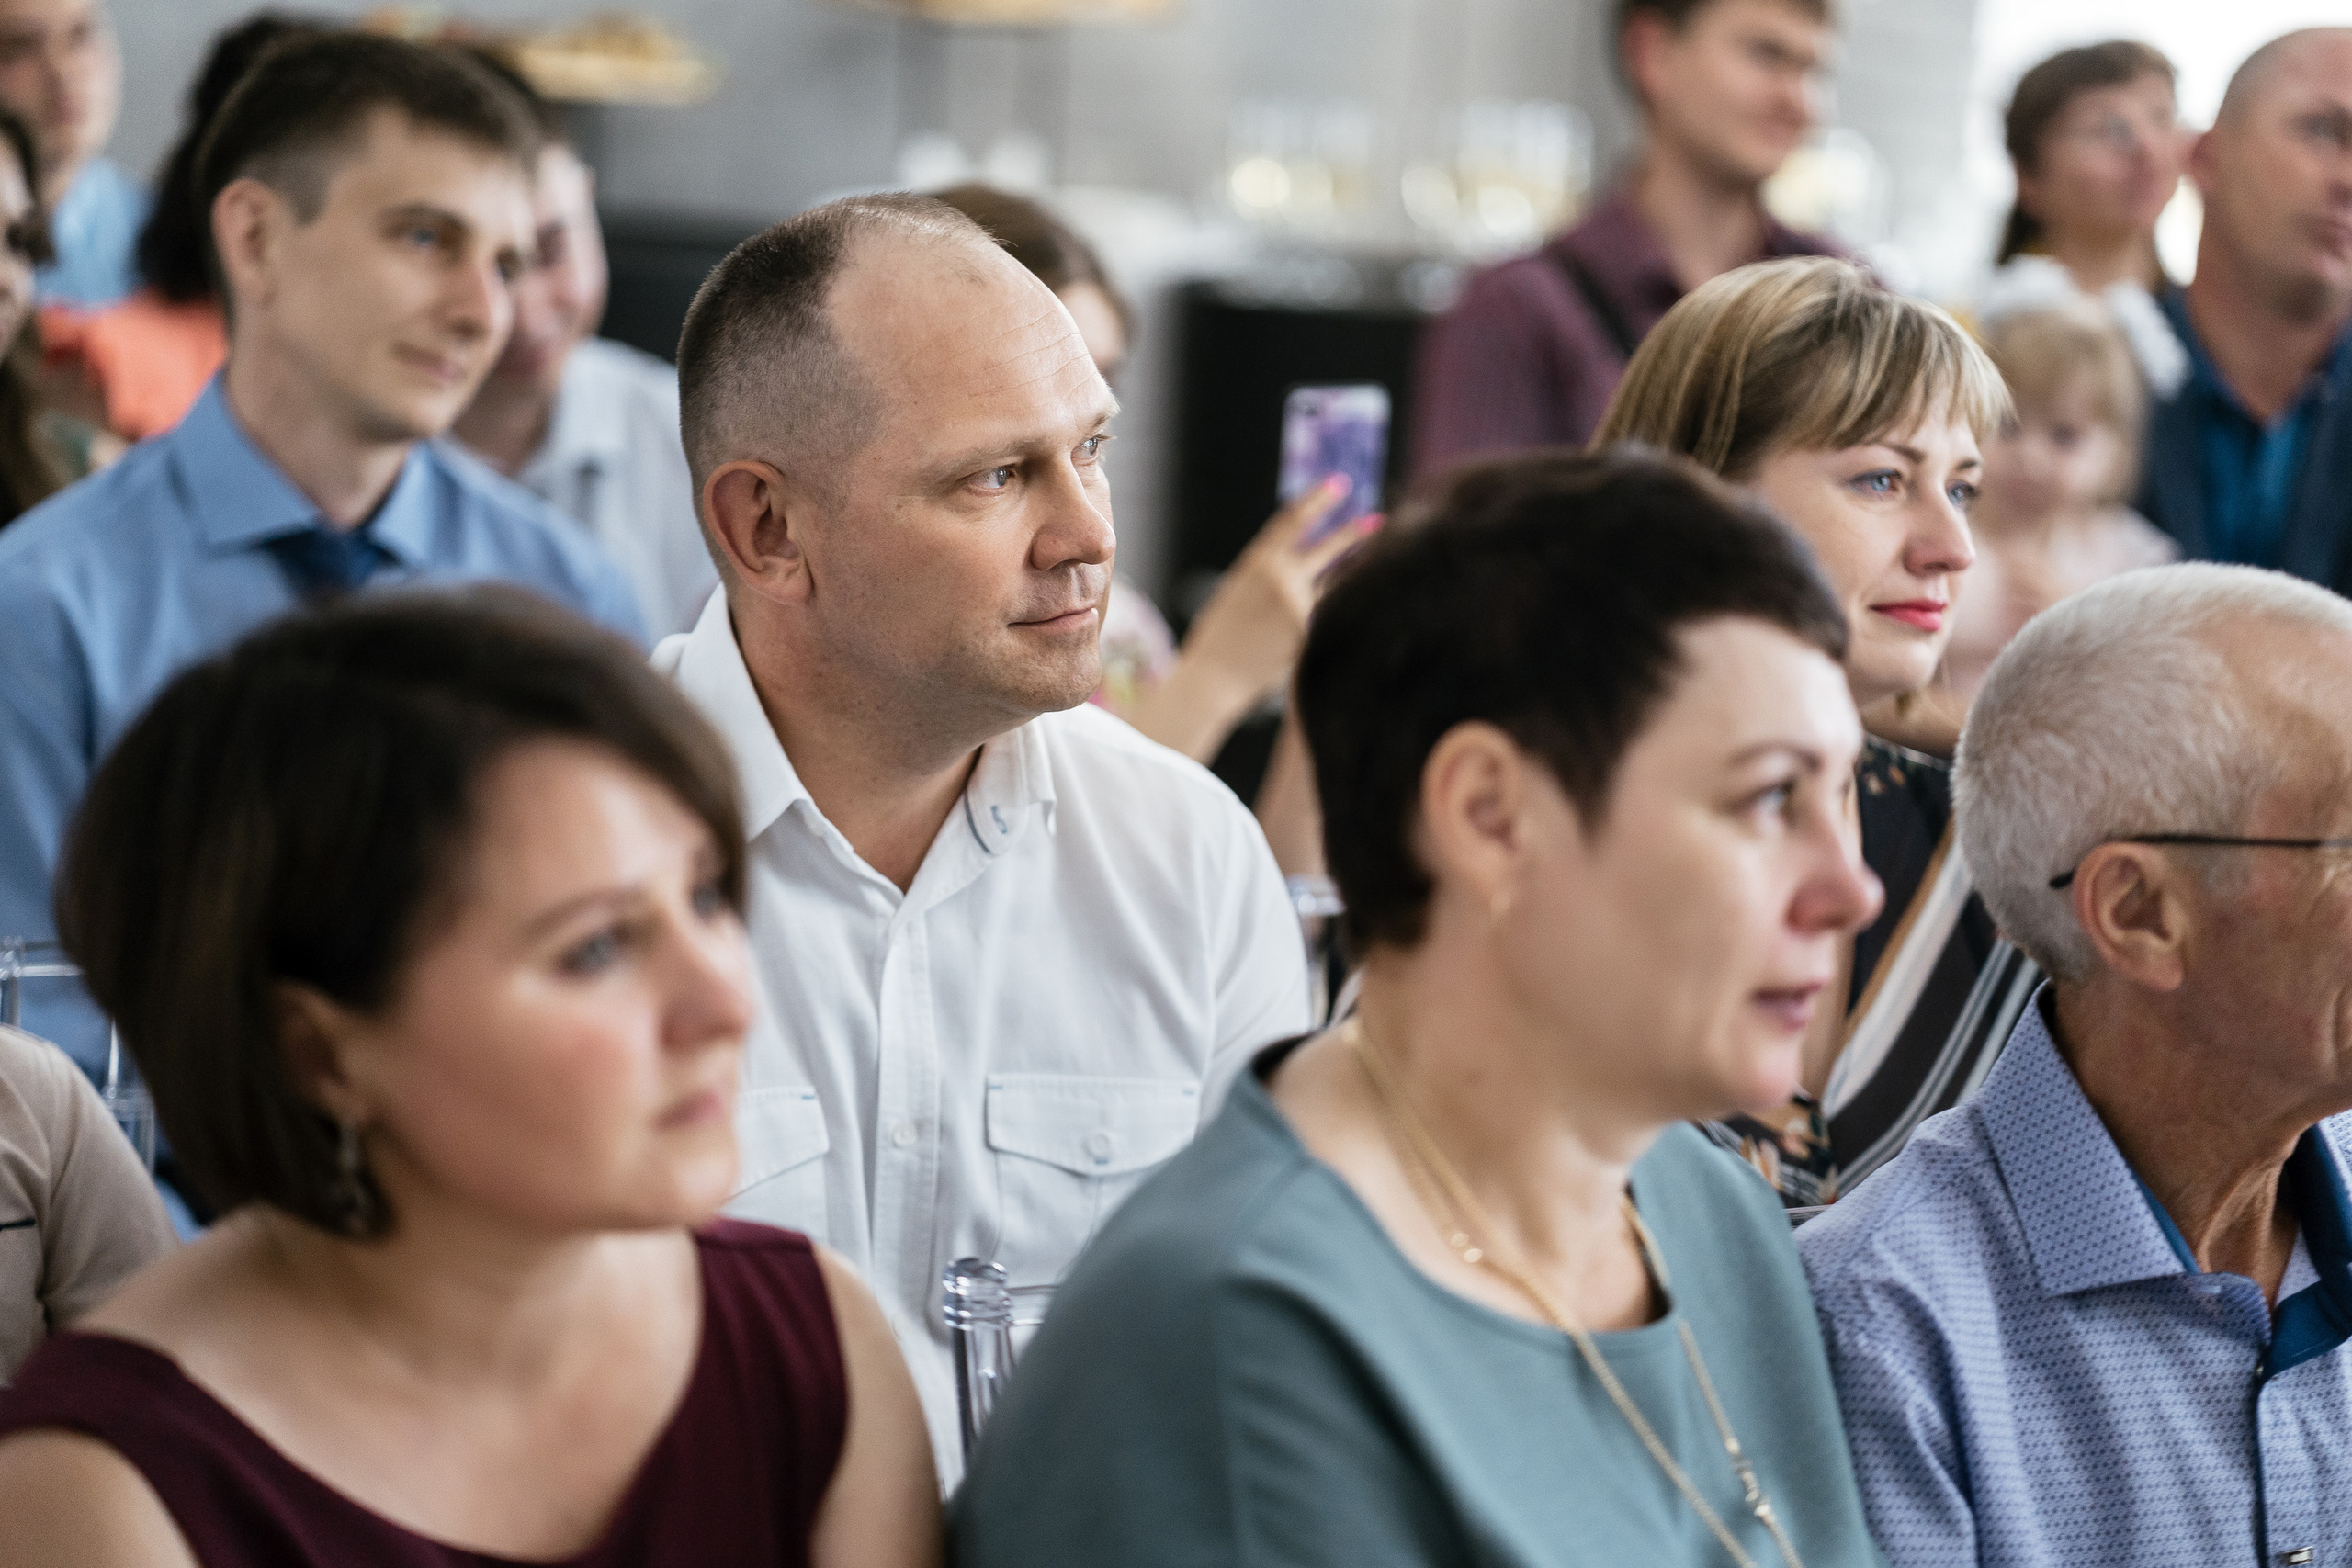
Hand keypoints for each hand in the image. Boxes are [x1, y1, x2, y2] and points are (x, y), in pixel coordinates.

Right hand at [1123, 476, 1379, 762]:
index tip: (1339, 483)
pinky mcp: (1309, 632)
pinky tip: (1310, 631)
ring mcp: (1298, 605)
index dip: (1317, 500)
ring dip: (1353, 573)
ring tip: (1371, 566)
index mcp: (1257, 561)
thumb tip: (1307, 569)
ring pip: (1333, 585)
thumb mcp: (1239, 592)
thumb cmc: (1221, 636)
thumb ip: (1271, 576)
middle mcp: (1281, 578)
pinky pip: (1326, 619)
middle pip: (1327, 548)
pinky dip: (1329, 620)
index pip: (1292, 521)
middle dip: (1354, 533)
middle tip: (1379, 518)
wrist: (1214, 677)